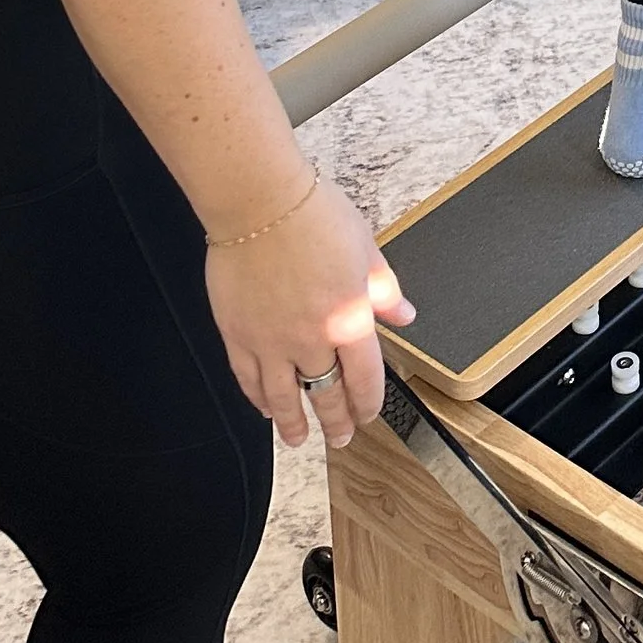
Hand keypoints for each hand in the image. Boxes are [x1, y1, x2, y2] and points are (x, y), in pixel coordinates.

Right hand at [205, 174, 413, 448]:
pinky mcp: (237, 335)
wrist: (259, 201)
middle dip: (336, 422)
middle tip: (340, 439)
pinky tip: (265, 408)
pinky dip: (258, 399)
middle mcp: (311, 338)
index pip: (363, 377)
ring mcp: (271, 341)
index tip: (369, 414)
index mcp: (349, 318)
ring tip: (298, 440)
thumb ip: (384, 288)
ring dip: (294, 424)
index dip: (368, 402)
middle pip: (326, 395)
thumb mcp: (365, 247)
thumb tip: (404, 315)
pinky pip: (249, 380)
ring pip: (284, 398)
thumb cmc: (315, 215)